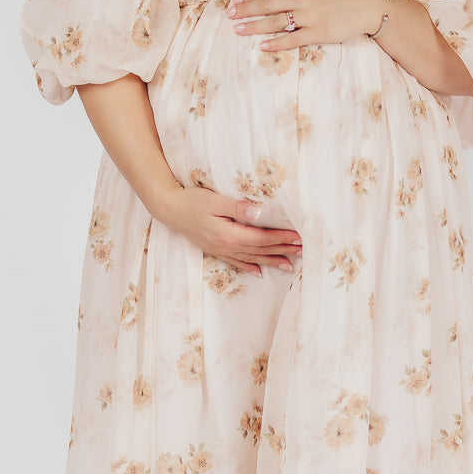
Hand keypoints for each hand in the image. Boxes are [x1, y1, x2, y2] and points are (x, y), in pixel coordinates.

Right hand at [163, 185, 302, 276]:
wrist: (168, 208)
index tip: (299, 237)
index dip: (282, 238)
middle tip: (303, 251)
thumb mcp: (214, 200)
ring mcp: (220, 250)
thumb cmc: (191, 201)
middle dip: (283, 250)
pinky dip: (250, 267)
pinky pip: (236, 262)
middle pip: (260, 250)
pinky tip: (259, 273)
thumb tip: (259, 213)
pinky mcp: (215, 249)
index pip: (262, 238)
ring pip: (251, 258)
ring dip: (271, 261)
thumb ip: (237, 207)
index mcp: (229, 235)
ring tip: (289, 265)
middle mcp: (227, 246)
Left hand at [226, 0, 386, 49]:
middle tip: (229, 16)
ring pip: (275, 22)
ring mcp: (309, 16)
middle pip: (267, 5)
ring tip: (239, 31)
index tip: (236, 2)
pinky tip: (262, 45)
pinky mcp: (318, 33)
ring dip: (254, 27)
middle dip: (245, 11)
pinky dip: (276, 42)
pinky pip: (292, 39)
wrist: (368, 5)